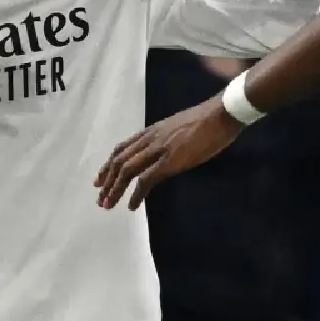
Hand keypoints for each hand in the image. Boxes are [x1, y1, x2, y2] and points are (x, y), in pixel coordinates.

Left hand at [95, 97, 243, 210]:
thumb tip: (162, 154)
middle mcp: (149, 139)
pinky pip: (146, 180)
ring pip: (127, 171)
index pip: (121, 148)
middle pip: (119, 161)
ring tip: (108, 204)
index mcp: (151, 131)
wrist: (220, 114)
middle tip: (100, 198)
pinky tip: (132, 205)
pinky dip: (136, 194)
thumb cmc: (206, 121)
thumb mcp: (177, 128)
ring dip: (115, 189)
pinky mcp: (169, 161)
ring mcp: (158, 150)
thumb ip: (166, 140)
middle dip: (106, 181)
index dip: (108, 165)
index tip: (99, 179)